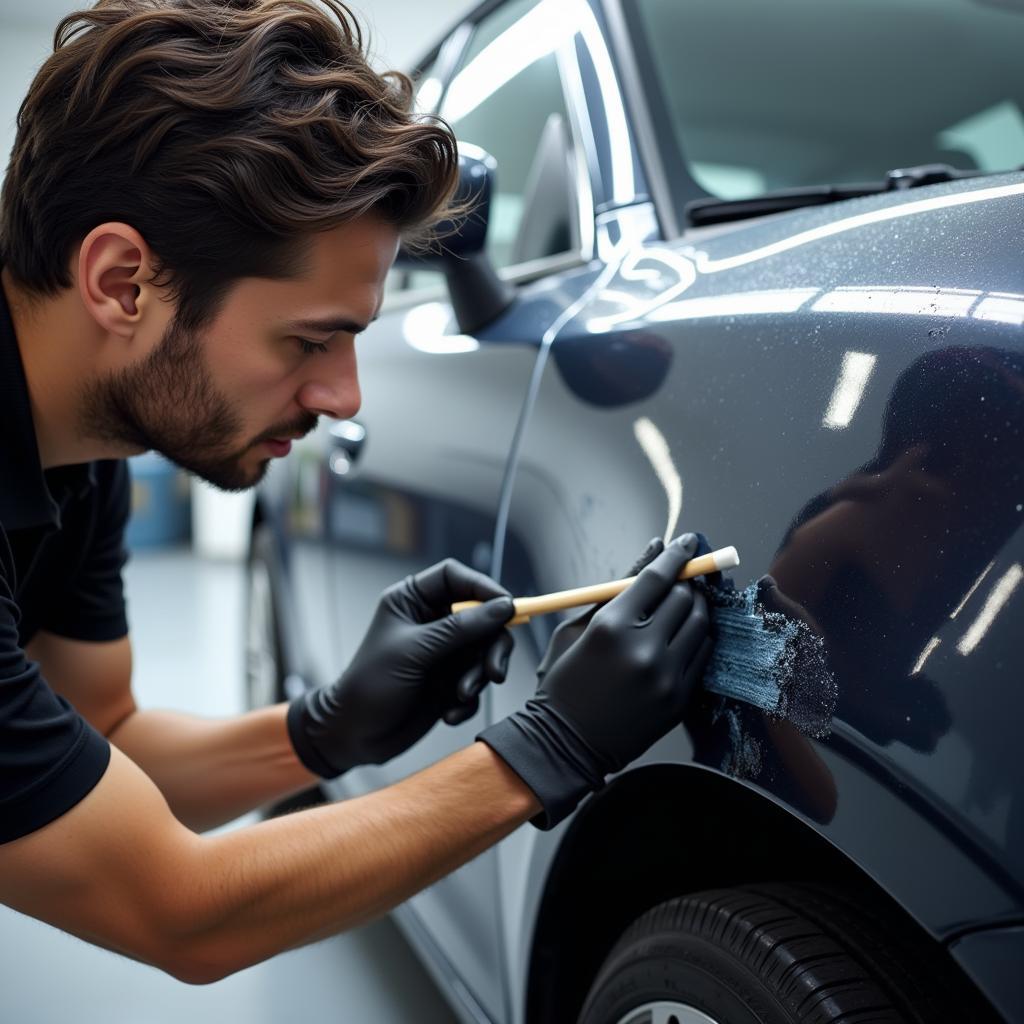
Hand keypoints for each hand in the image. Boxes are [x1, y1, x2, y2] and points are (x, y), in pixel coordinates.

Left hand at [288, 559, 514, 777]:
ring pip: (485, 650)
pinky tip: (448, 713)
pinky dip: (469, 698)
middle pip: (482, 615)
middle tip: (494, 672)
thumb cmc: (371, 685)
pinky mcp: (450, 680)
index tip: (507, 608)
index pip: (456, 577)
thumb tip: (503, 607)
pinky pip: (478, 679)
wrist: (354, 736)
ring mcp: (443, 651)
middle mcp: (431, 621)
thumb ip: (460, 628)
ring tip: (460, 696)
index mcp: (413, 600)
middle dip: (492, 644)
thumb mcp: (415, 652)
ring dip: (480, 675)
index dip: (484, 588)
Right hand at [536, 532, 720, 681]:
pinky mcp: (678, 699)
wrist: (565, 743)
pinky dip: (697, 638)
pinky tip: (683, 634)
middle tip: (682, 578)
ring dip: (697, 607)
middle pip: (684, 598)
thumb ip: (617, 590)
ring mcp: (665, 677)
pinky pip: (702, 655)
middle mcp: (642, 649)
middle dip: (685, 582)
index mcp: (609, 627)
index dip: (676, 555)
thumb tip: (654, 549)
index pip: (656, 577)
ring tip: (685, 604)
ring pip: (701, 624)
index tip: (687, 543)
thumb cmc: (564, 681)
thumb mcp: (577, 629)